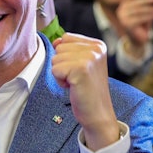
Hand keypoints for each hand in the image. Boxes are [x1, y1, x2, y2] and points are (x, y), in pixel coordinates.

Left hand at [50, 32, 117, 149]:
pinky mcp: (81, 69)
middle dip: (63, 65)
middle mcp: (96, 48)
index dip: (66, 56)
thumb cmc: (87, 90)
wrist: (98, 114)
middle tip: (78, 78)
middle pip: (59, 47)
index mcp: (98, 44)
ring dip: (61, 74)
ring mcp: (90, 57)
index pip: (66, 38)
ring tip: (76, 82)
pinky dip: (60, 81)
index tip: (79, 70)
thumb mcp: (81, 64)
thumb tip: (56, 42)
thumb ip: (70, 49)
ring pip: (55, 58)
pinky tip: (74, 87)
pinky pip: (55, 69)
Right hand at [115, 0, 152, 50]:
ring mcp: (123, 17)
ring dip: (149, 9)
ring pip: (137, 10)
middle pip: (134, 2)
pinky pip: (138, 19)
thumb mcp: (144, 10)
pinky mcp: (127, 25)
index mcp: (124, 3)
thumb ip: (147, 3)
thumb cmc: (142, 21)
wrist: (137, 38)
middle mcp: (121, 10)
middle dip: (145, 0)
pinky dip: (148, 17)